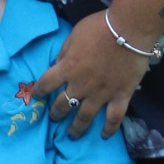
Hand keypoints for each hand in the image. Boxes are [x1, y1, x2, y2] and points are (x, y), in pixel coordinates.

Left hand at [34, 11, 150, 138]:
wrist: (128, 30)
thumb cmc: (99, 28)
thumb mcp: (73, 35)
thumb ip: (64, 52)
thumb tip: (58, 65)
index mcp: (67, 68)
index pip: (46, 83)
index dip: (38, 91)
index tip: (35, 96)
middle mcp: (81, 85)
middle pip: (63, 104)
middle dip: (56, 113)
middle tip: (54, 118)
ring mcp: (101, 94)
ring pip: (84, 117)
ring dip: (76, 128)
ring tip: (71, 135)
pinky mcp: (120, 97)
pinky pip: (113, 118)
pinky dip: (109, 129)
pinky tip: (104, 136)